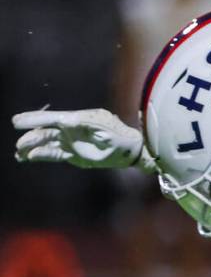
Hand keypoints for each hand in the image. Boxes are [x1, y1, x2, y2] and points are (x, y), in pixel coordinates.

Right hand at [12, 108, 147, 169]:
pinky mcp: (72, 154)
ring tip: (18, 153)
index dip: (36, 119)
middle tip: (17, 140)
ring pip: (47, 143)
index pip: (53, 118)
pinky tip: (30, 157)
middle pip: (46, 130)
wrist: (129, 151)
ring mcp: (70, 141)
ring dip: (32, 147)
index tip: (18, 121)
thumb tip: (65, 119)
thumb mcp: (105, 130)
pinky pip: (53, 154)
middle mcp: (71, 129)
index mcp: (79, 120)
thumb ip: (86, 125)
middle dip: (31, 134)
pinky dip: (41, 155)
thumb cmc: (120, 138)